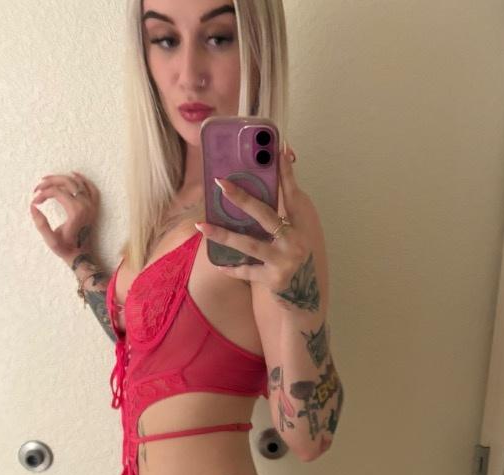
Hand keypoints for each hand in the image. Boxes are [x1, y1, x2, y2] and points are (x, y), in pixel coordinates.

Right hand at [29, 170, 99, 263]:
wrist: (82, 257)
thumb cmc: (66, 249)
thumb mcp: (50, 240)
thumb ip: (41, 223)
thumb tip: (33, 206)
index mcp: (75, 212)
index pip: (57, 192)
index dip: (43, 194)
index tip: (35, 201)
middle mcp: (85, 206)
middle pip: (67, 182)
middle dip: (50, 182)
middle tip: (39, 187)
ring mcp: (91, 206)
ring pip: (78, 183)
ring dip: (62, 178)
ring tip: (48, 180)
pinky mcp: (94, 208)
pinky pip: (92, 189)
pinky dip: (83, 180)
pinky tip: (74, 175)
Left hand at [196, 142, 312, 289]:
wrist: (302, 295)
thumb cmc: (291, 256)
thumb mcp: (293, 232)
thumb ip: (282, 211)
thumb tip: (270, 179)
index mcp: (300, 225)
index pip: (292, 194)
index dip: (286, 173)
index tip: (279, 151)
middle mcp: (294, 241)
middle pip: (266, 216)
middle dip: (243, 199)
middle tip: (222, 183)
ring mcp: (284, 261)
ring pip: (249, 245)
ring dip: (223, 235)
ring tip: (202, 225)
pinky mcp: (273, 279)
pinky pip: (246, 271)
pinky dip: (232, 269)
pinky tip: (219, 264)